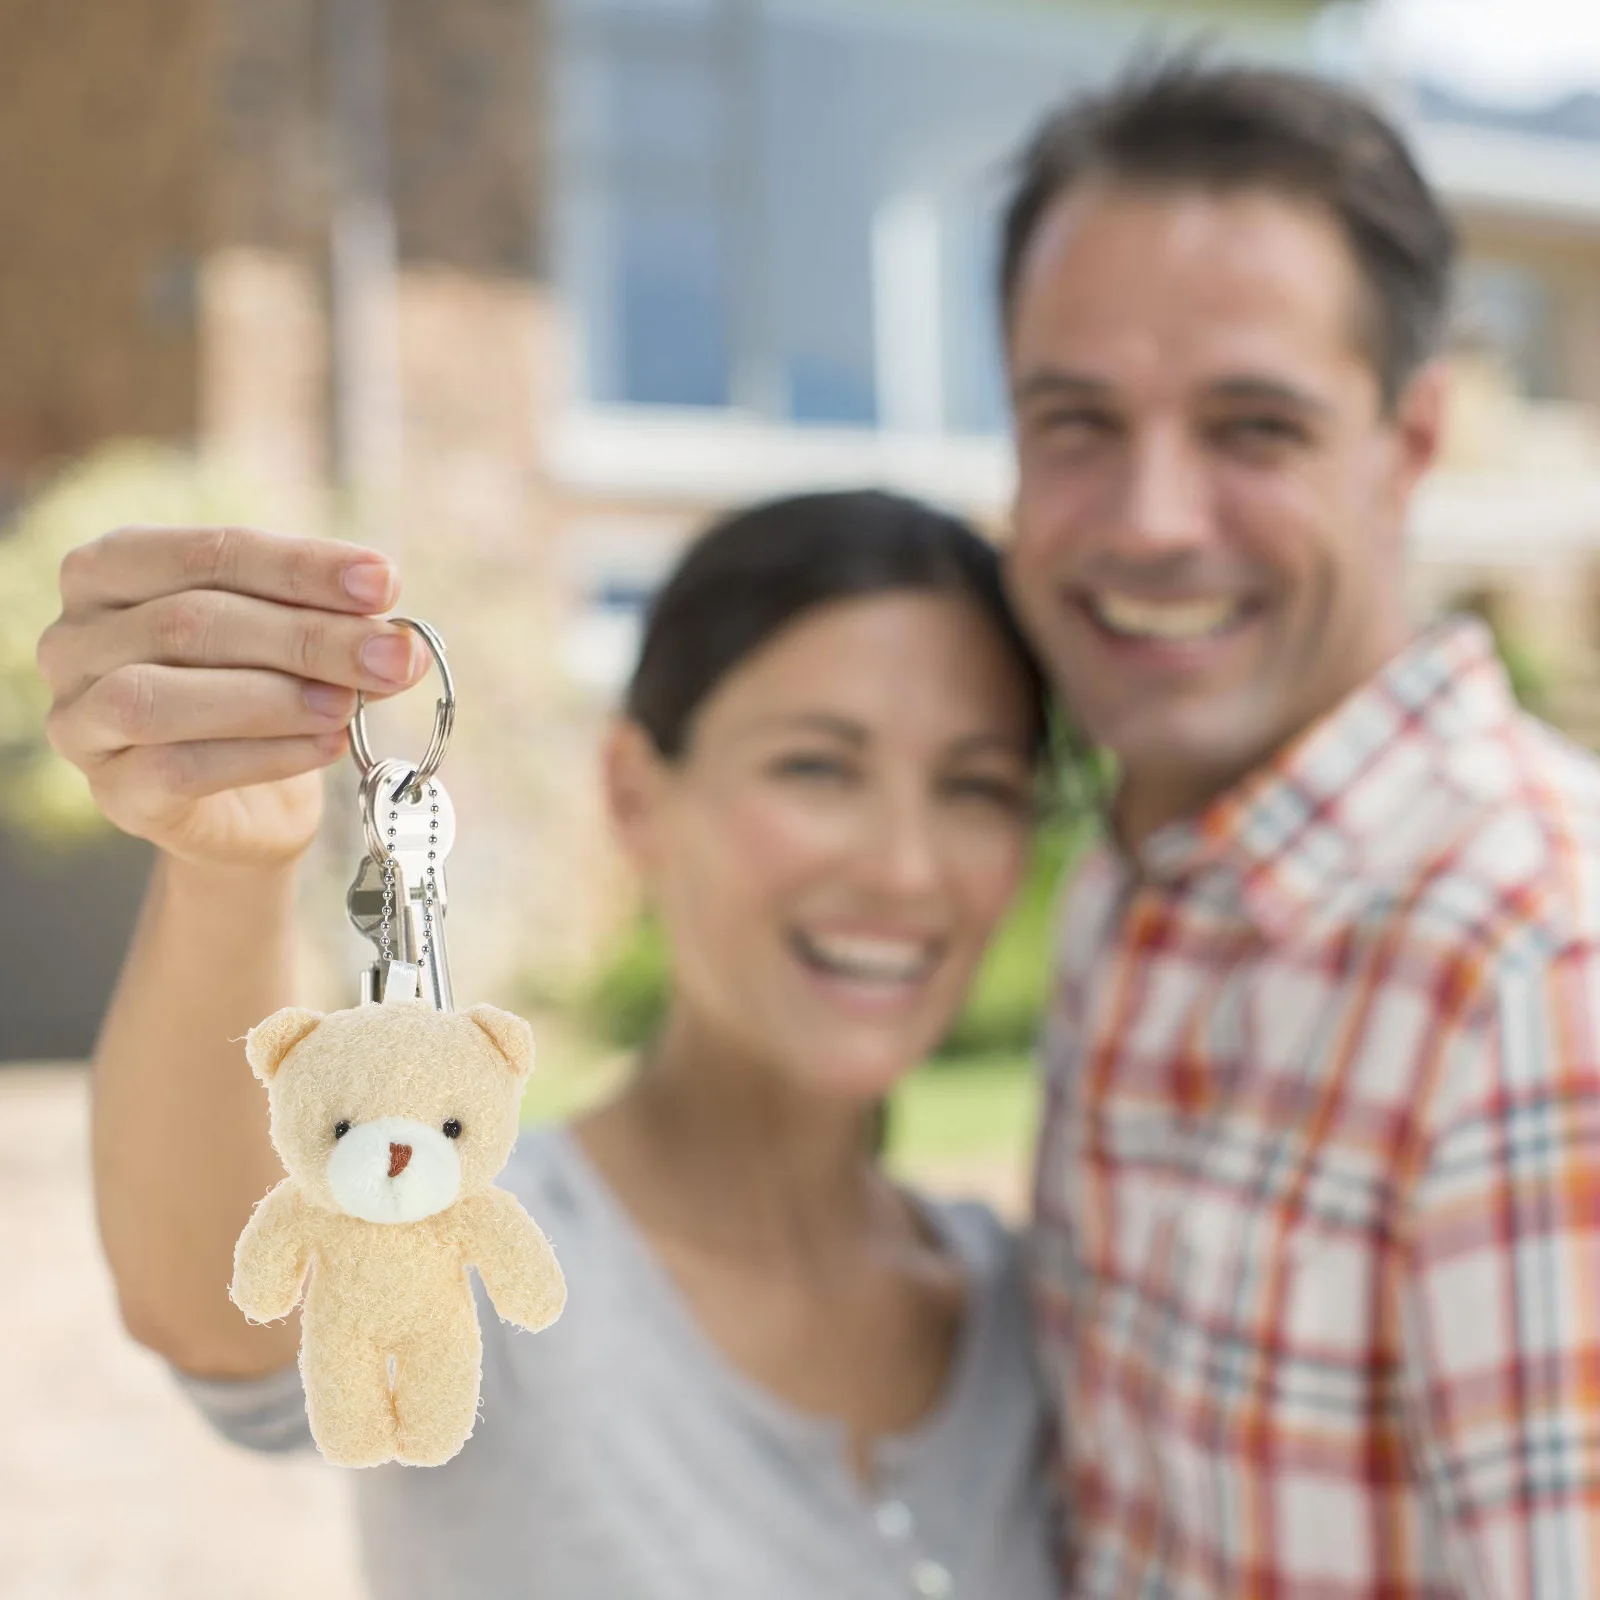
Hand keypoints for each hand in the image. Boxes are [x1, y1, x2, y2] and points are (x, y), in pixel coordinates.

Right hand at [37, 526, 428, 866]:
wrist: (251, 809)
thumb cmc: (266, 697)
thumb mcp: (299, 645)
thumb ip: (333, 627)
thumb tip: (399, 639)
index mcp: (112, 570)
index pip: (209, 552)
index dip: (301, 566)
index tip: (384, 583)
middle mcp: (74, 638)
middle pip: (191, 621)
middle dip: (308, 637)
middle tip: (393, 657)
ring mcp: (79, 719)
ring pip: (161, 696)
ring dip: (273, 698)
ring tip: (349, 704)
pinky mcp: (113, 793)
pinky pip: (178, 768)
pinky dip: (264, 755)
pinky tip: (328, 745)